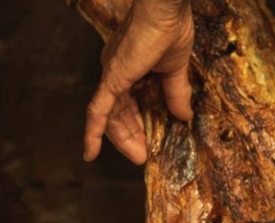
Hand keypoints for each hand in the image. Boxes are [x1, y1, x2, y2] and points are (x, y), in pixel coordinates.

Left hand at [83, 0, 193, 164]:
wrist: (166, 9)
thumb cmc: (171, 28)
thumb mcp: (176, 68)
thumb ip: (176, 93)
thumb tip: (185, 116)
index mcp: (128, 68)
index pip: (128, 103)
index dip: (137, 125)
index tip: (150, 144)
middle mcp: (114, 73)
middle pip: (117, 113)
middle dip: (131, 136)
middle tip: (144, 156)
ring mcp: (111, 77)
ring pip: (109, 117)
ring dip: (123, 139)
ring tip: (138, 157)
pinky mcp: (111, 80)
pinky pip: (97, 112)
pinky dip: (92, 134)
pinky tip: (89, 154)